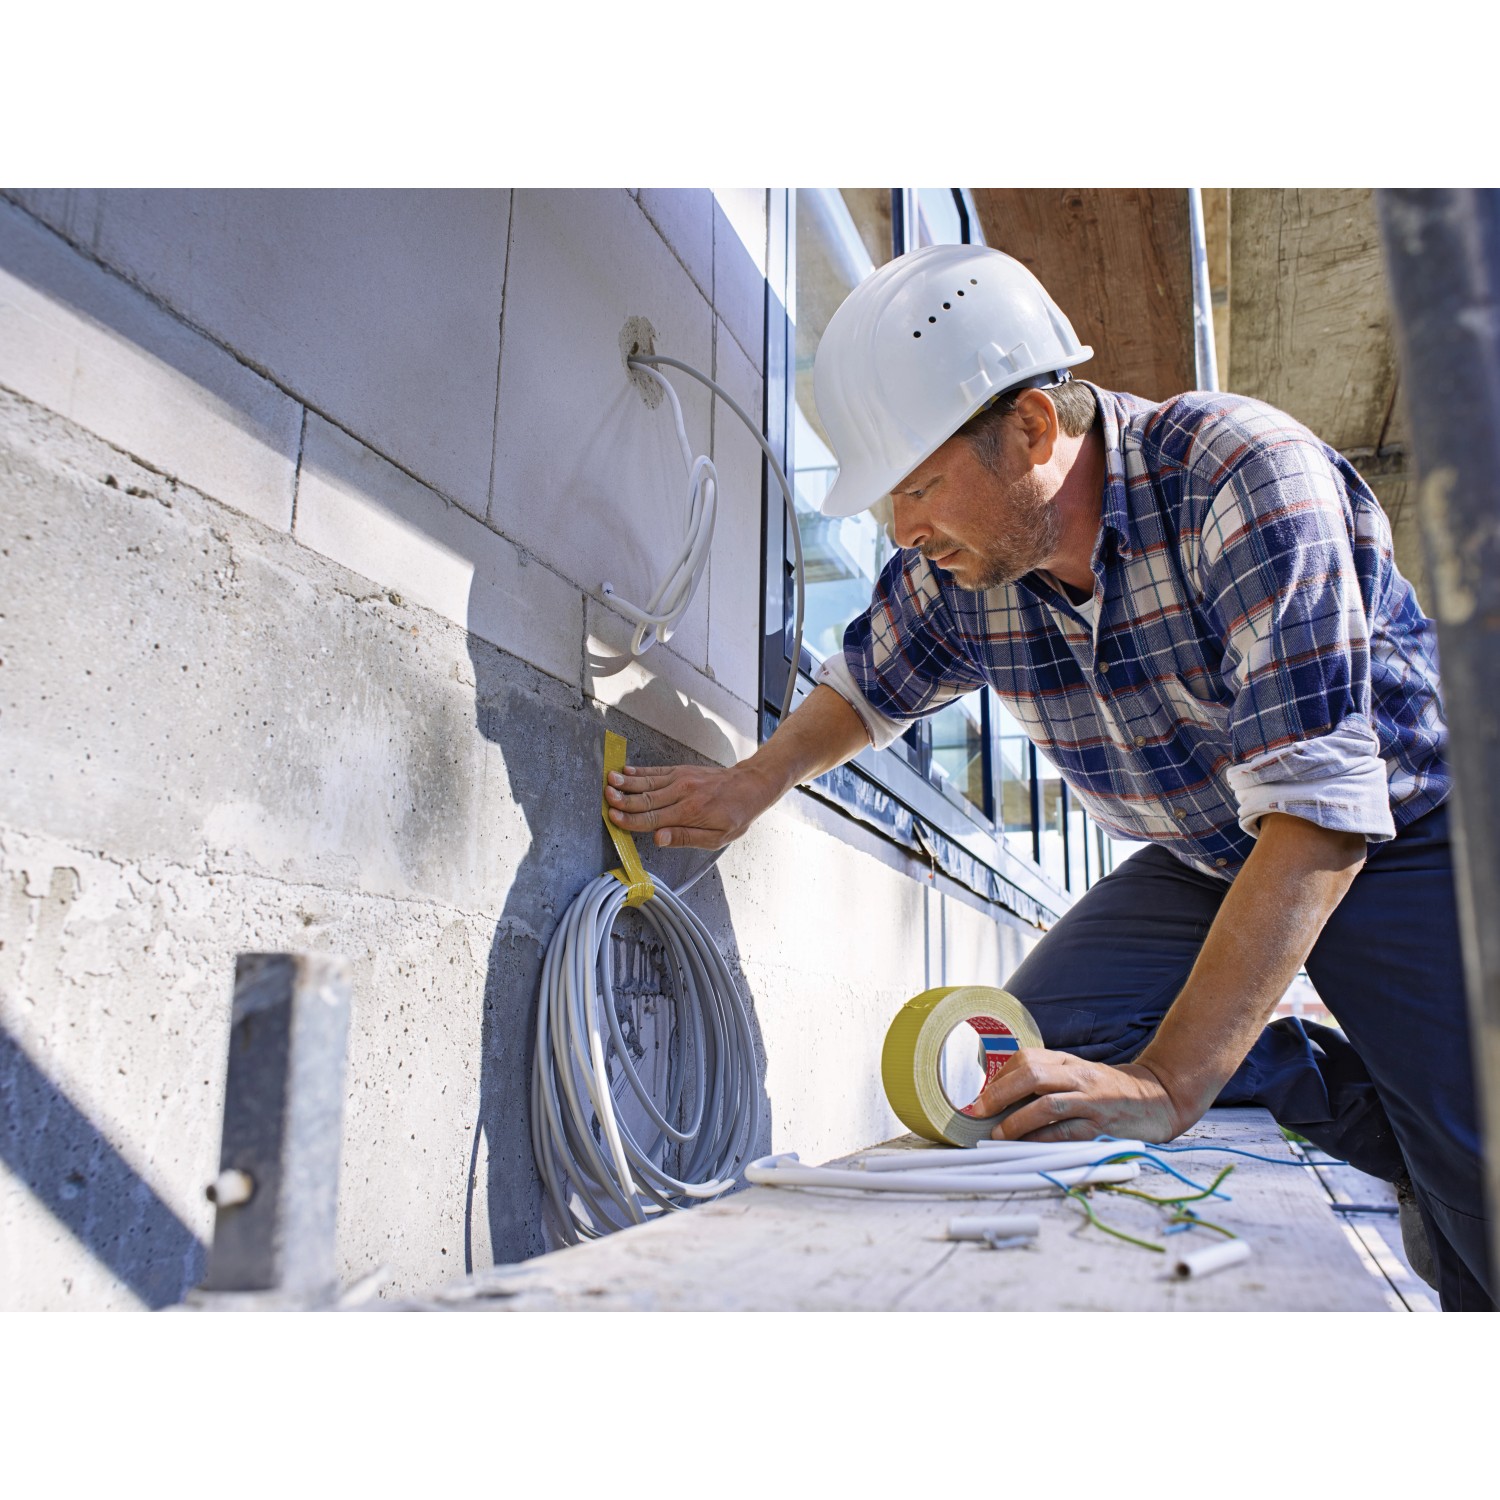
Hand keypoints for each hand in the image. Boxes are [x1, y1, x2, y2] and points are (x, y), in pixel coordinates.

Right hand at [605, 761, 775, 849]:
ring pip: (647, 782)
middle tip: (604, 798)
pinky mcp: (681, 771)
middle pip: (645, 798)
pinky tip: (625, 771)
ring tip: (608, 781)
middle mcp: (682, 792)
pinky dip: (639, 771)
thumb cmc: (735, 814)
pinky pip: (656, 772)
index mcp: (689, 812)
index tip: (613, 817)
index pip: (652, 818)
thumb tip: (659, 839)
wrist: (750, 784)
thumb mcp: (717, 837)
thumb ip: (685, 837)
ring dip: (626, 782)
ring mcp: (681, 778)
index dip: (630, 819)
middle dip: (622, 799)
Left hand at [970, 1049, 1186, 1143]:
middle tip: (979, 1110)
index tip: (982, 1094)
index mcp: (1070, 1063)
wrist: (1160, 1098)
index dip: (1000, 1076)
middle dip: (999, 1094)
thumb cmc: (1110, 1089)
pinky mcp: (1102, 1127)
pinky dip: (1042, 1140)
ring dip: (1017, 1121)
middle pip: (1032, 1076)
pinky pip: (1066, 1134)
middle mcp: (1079, 1077)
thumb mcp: (1079, 1074)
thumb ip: (1048, 1079)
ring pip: (1047, 1105)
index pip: (1027, 1059)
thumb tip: (1003, 1096)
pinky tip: (1026, 1147)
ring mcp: (1092, 1102)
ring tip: (998, 1134)